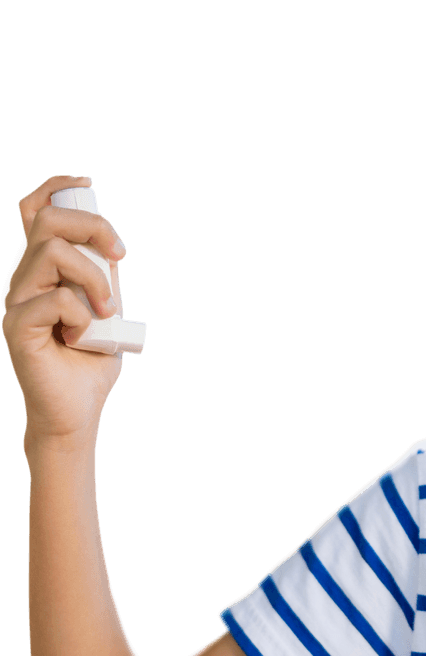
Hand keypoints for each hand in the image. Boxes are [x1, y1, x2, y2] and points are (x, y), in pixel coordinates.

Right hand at [2, 175, 128, 445]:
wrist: (78, 410)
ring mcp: (15, 301)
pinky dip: (81, 314)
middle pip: (48, 221)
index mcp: (43, 270)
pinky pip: (56, 299)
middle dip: (93, 228)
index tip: (88, 186)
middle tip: (120, 257)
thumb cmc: (90, 361)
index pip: (35, 213)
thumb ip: (102, 277)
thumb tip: (109, 245)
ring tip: (105, 311)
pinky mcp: (16, 327)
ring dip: (94, 278)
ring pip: (53, 252)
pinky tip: (82, 337)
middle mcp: (23, 278)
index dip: (55, 188)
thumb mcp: (105, 308)